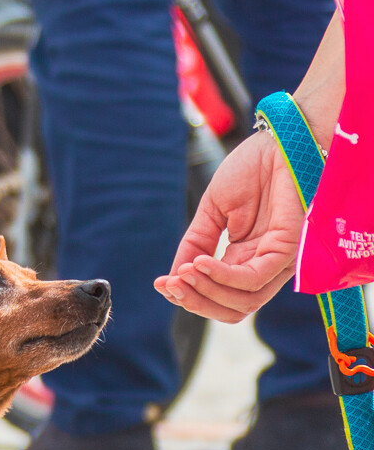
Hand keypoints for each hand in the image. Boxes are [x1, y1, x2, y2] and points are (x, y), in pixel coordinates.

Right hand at [154, 132, 305, 322]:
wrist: (279, 139)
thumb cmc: (252, 170)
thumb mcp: (212, 212)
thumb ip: (195, 245)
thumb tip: (173, 279)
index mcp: (245, 261)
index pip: (218, 297)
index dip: (189, 298)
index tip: (162, 284)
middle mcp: (263, 266)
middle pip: (231, 310)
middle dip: (196, 302)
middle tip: (171, 285)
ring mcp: (278, 261)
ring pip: (243, 302)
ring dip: (207, 292)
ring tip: (183, 273)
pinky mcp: (288, 249)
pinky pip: (253, 278)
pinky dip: (223, 276)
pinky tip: (200, 262)